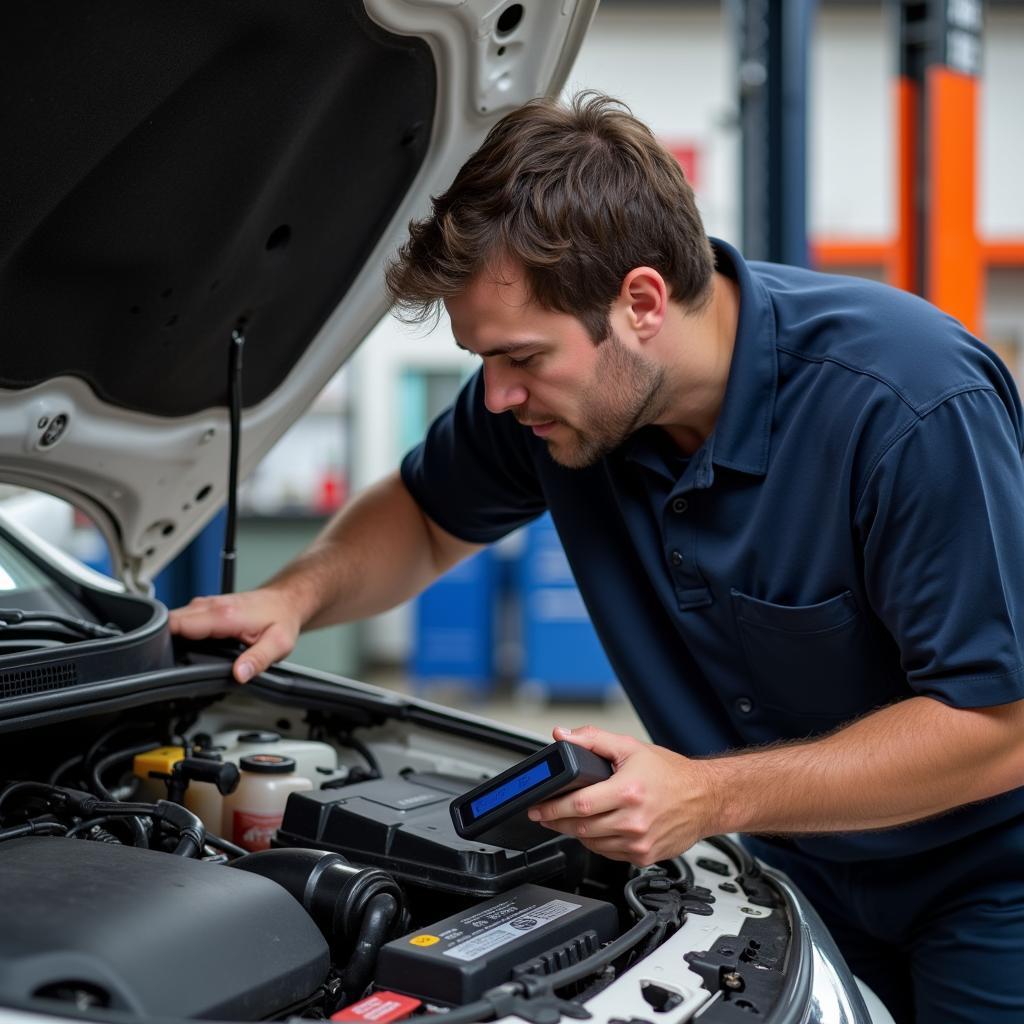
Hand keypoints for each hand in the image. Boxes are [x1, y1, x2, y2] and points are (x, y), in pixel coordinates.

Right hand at [168, 587, 302, 683]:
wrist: (287, 600)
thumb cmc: (282, 619)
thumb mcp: (278, 644)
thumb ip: (257, 660)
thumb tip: (239, 674)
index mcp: (225, 615)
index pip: (179, 623)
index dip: (163, 639)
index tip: (160, 655)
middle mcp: (213, 605)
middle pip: (171, 619)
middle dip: (162, 638)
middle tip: (164, 661)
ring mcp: (209, 604)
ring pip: (176, 617)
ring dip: (170, 634)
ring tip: (173, 655)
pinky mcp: (209, 606)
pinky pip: (185, 616)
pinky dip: (181, 629)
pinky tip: (186, 644)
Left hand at [527, 725, 718, 865]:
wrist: (705, 797)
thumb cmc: (671, 774)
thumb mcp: (630, 747)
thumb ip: (592, 739)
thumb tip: (562, 735)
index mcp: (628, 791)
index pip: (579, 804)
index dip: (552, 807)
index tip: (537, 807)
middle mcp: (634, 820)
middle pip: (581, 827)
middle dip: (557, 820)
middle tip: (544, 814)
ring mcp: (639, 842)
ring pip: (592, 843)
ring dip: (574, 832)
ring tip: (567, 819)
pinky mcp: (644, 856)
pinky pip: (608, 853)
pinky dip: (596, 842)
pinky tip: (595, 829)